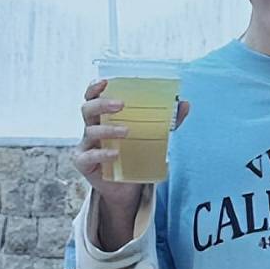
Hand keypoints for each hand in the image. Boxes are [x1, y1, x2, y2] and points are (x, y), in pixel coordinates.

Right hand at [73, 79, 189, 208]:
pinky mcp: (85, 163)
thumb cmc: (134, 153)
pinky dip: (102, 154)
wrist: (127, 187)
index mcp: (104, 116)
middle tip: (121, 104)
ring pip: (90, 131)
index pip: (93, 97)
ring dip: (109, 129)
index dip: (95, 88)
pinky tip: (116, 154)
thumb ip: (166, 121)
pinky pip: (89, 156)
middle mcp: (92, 128)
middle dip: (102, 104)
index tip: (105, 81)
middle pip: (88, 109)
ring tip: (127, 131)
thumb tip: (184, 103)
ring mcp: (86, 146)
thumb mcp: (150, 135)